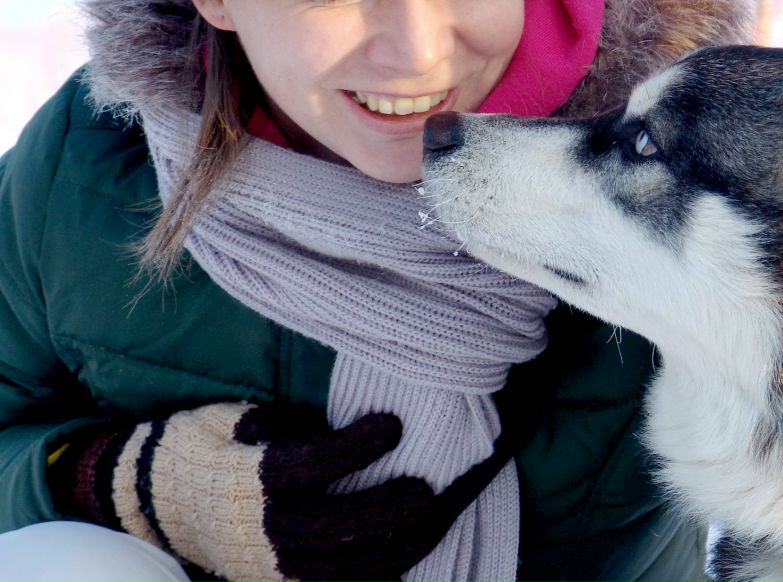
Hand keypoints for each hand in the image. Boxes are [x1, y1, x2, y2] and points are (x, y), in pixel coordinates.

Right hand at [52, 401, 449, 581]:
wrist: (150, 501)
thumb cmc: (201, 446)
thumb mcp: (234, 419)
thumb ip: (278, 424)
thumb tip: (322, 421)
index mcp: (248, 478)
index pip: (311, 465)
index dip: (355, 447)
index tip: (394, 427)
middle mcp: (258, 528)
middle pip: (333, 525)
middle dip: (385, 510)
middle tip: (426, 492)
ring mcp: (265, 565)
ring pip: (337, 568)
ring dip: (390, 551)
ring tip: (429, 527)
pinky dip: (369, 577)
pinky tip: (402, 558)